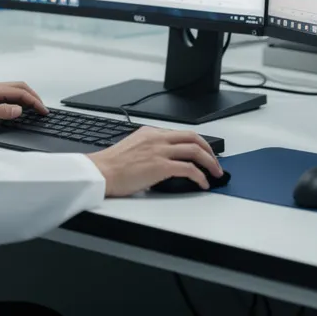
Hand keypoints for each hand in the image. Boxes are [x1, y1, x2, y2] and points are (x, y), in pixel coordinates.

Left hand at [0, 82, 49, 126]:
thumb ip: (0, 111)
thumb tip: (19, 110)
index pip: (20, 92)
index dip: (34, 101)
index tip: (43, 111)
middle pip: (19, 87)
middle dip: (33, 96)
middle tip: (42, 108)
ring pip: (13, 89)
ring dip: (26, 96)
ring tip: (34, 107)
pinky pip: (6, 93)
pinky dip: (17, 98)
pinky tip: (17, 106)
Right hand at [86, 128, 222, 195]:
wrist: (101, 172)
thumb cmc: (111, 165)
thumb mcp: (132, 148)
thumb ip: (149, 149)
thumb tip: (163, 161)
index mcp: (150, 133)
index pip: (181, 134)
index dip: (197, 143)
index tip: (203, 153)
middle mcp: (157, 138)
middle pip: (193, 138)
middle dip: (209, 150)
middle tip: (215, 162)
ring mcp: (160, 151)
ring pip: (195, 151)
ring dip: (210, 162)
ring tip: (215, 173)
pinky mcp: (161, 166)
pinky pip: (189, 169)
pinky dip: (200, 176)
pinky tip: (203, 183)